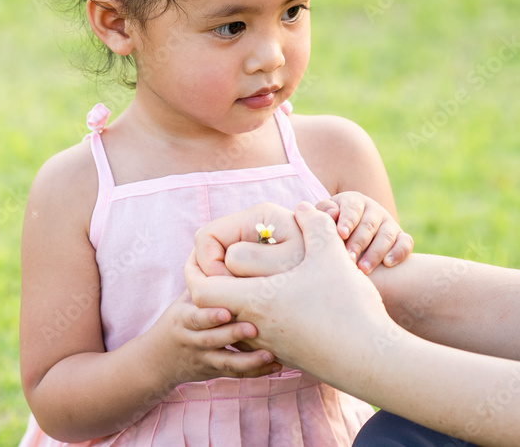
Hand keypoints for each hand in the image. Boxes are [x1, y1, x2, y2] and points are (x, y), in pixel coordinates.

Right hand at [143, 291, 280, 382]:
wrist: (156, 360)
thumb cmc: (177, 321)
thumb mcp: (182, 302)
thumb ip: (202, 285)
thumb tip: (224, 251)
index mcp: (183, 320)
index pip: (194, 318)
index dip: (209, 316)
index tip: (226, 311)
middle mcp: (192, 340)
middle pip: (211, 339)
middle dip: (232, 334)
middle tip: (253, 329)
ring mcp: (203, 358)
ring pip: (225, 362)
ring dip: (248, 359)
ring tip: (269, 354)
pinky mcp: (213, 372)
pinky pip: (235, 374)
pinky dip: (256, 371)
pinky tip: (275, 365)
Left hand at [185, 202, 392, 372]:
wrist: (374, 361)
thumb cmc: (349, 308)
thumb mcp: (332, 255)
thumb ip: (314, 224)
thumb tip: (303, 208)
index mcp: (253, 301)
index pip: (199, 290)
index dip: (196, 270)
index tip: (206, 255)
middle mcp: (253, 327)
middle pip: (211, 308)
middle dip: (212, 283)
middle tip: (223, 263)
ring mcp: (268, 345)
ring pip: (233, 322)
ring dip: (234, 300)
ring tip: (250, 278)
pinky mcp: (286, 356)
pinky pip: (255, 336)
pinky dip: (255, 316)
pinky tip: (277, 300)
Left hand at [316, 192, 412, 272]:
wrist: (347, 239)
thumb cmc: (329, 229)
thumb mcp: (323, 218)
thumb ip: (323, 213)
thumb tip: (332, 212)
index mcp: (353, 201)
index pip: (352, 209)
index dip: (347, 221)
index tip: (341, 234)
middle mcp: (374, 210)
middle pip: (368, 225)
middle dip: (358, 242)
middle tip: (348, 258)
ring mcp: (389, 223)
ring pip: (386, 235)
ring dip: (375, 253)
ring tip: (363, 269)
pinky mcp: (401, 237)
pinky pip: (405, 242)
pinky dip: (399, 252)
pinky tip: (388, 264)